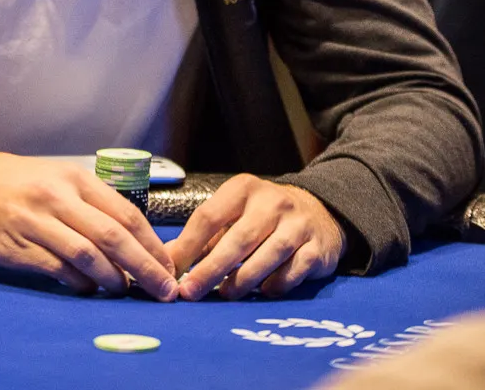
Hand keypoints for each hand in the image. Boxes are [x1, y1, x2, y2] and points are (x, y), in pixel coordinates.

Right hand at [0, 149, 178, 299]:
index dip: (152, 244)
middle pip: (113, 236)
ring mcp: (37, 222)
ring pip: (88, 255)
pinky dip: (79, 284)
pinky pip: (58, 270)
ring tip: (124, 291)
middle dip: (145, 267)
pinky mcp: (17, 247)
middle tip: (164, 290)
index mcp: (75, 178)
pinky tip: (88, 290)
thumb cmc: (19, 183)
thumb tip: (132, 242)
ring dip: (113, 279)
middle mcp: (59, 197)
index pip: (125, 213)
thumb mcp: (58, 178)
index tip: (169, 266)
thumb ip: (91, 204)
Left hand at [166, 175, 345, 299]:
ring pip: (268, 254)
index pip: (209, 216)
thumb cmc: (263, 217)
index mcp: (243, 189)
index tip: (172, 270)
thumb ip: (202, 237)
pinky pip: (294, 271)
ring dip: (243, 279)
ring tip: (226, 294)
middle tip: (191, 292)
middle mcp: (272, 202)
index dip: (188, 245)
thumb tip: (166, 258)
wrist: (318, 212)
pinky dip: (276, 284)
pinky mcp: (317, 248)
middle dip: (211, 268)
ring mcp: (297, 224)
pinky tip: (263, 292)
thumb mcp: (233, 215)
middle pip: (237, 238)